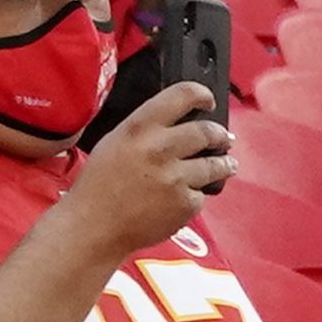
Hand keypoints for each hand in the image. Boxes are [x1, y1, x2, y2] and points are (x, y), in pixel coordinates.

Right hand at [52, 81, 234, 267]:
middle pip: (207, 131)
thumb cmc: (98, 185)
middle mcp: (160, 148)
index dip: (202, 94)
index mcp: (140, 127)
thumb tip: (178, 121)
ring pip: (215, 164)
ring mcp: (176, 178)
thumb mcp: (114, 142)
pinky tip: (187, 196)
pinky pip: (202, 194)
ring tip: (227, 164)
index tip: (208, 101)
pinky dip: (197, 195)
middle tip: (223, 137)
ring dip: (225, 163)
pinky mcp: (184, 204)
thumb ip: (145, 128)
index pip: (183, 94)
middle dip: (220, 134)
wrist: (93, 226)